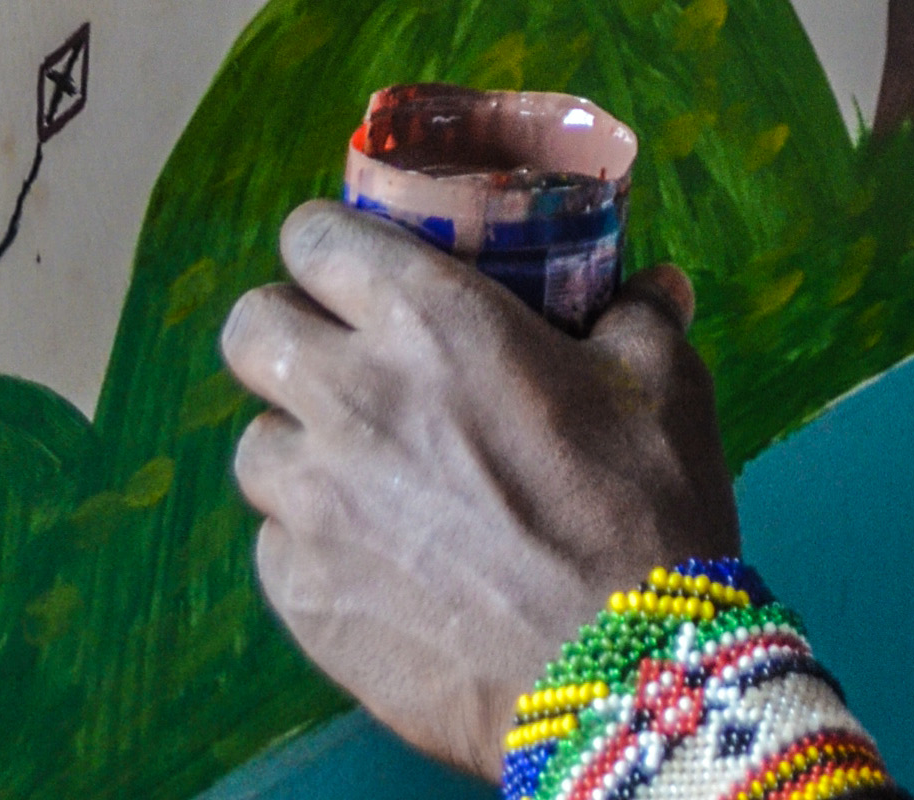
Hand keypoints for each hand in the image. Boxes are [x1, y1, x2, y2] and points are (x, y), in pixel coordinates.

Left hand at [222, 206, 736, 779]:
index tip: (356, 268)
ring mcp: (314, 504)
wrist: (619, 677)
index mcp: (427, 318)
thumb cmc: (640, 510)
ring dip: (299, 446)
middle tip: (341, 358)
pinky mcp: (302, 597)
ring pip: (254, 444)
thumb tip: (654, 286)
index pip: (310, 237)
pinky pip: (274, 543)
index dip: (329, 246)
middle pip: (250, 328)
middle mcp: (350, 397)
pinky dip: (311, 541)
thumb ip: (639, 317)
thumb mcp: (663, 383)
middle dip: (287, 330)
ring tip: (362, 471)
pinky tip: (376, 556)